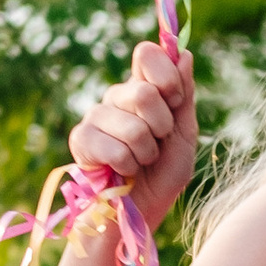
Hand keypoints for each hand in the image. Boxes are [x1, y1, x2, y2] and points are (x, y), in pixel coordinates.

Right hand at [68, 41, 197, 227]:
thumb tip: (183, 54)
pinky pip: (115, 149)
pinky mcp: (81, 140)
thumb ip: (184, 96)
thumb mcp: (184, 135)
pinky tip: (122, 171)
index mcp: (143, 88)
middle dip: (161, 126)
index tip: (175, 101)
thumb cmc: (162, 174)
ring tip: (140, 161)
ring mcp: (96, 116)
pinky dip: (127, 166)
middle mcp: (117, 97)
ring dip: (146, 153)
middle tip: (157, 143)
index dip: (167, 77)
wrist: (139, 211)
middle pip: (144, 92)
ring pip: (133, 127)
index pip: (147, 54)